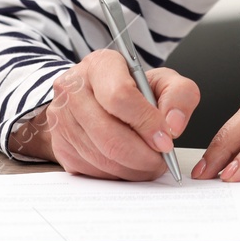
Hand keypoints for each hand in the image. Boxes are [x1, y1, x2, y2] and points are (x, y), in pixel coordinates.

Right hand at [7, 50, 198, 180]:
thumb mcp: (162, 81)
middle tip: (162, 161)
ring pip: (101, 157)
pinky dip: (117, 175)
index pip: (120, 96)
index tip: (166, 140)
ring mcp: (61, 118)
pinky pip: (91, 170)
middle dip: (142, 155)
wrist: (96, 95)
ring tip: (150, 164)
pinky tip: (130, 166)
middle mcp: (73, 89)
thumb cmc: (132, 88)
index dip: (147, 123)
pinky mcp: (59, 145)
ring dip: (132, 169)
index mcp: (99, 65)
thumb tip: (173, 125)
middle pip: (109, 134)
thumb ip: (179, 95)